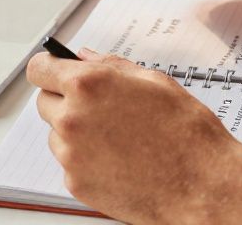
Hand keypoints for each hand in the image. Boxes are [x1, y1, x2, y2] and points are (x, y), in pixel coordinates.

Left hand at [26, 50, 241, 223]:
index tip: (54, 71)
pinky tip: (120, 159)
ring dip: (76, 132)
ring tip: (118, 137)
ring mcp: (71, 155)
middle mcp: (72, 118)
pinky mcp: (75, 183)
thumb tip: (85, 57)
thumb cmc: (186, 132)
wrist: (201, 184)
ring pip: (56, 134)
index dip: (48, 67)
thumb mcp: (155, 82)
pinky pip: (70, 163)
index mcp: (89, 85)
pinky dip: (87, 160)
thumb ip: (112, 65)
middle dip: (64, 100)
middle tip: (100, 107)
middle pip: (44, 102)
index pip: (40, 68)